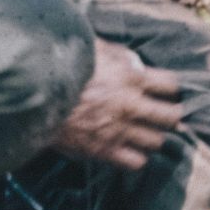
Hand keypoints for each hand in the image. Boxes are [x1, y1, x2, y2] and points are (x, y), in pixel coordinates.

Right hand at [51, 39, 183, 170]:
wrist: (36, 93)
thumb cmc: (63, 66)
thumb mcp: (95, 48)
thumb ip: (120, 55)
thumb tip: (135, 63)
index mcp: (131, 77)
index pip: (171, 85)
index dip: (171, 88)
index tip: (166, 90)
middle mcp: (131, 105)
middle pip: (172, 117)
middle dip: (172, 116)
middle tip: (166, 115)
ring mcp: (119, 130)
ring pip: (157, 142)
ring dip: (153, 137)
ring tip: (146, 133)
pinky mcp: (105, 150)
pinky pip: (136, 162)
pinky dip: (136, 157)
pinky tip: (129, 149)